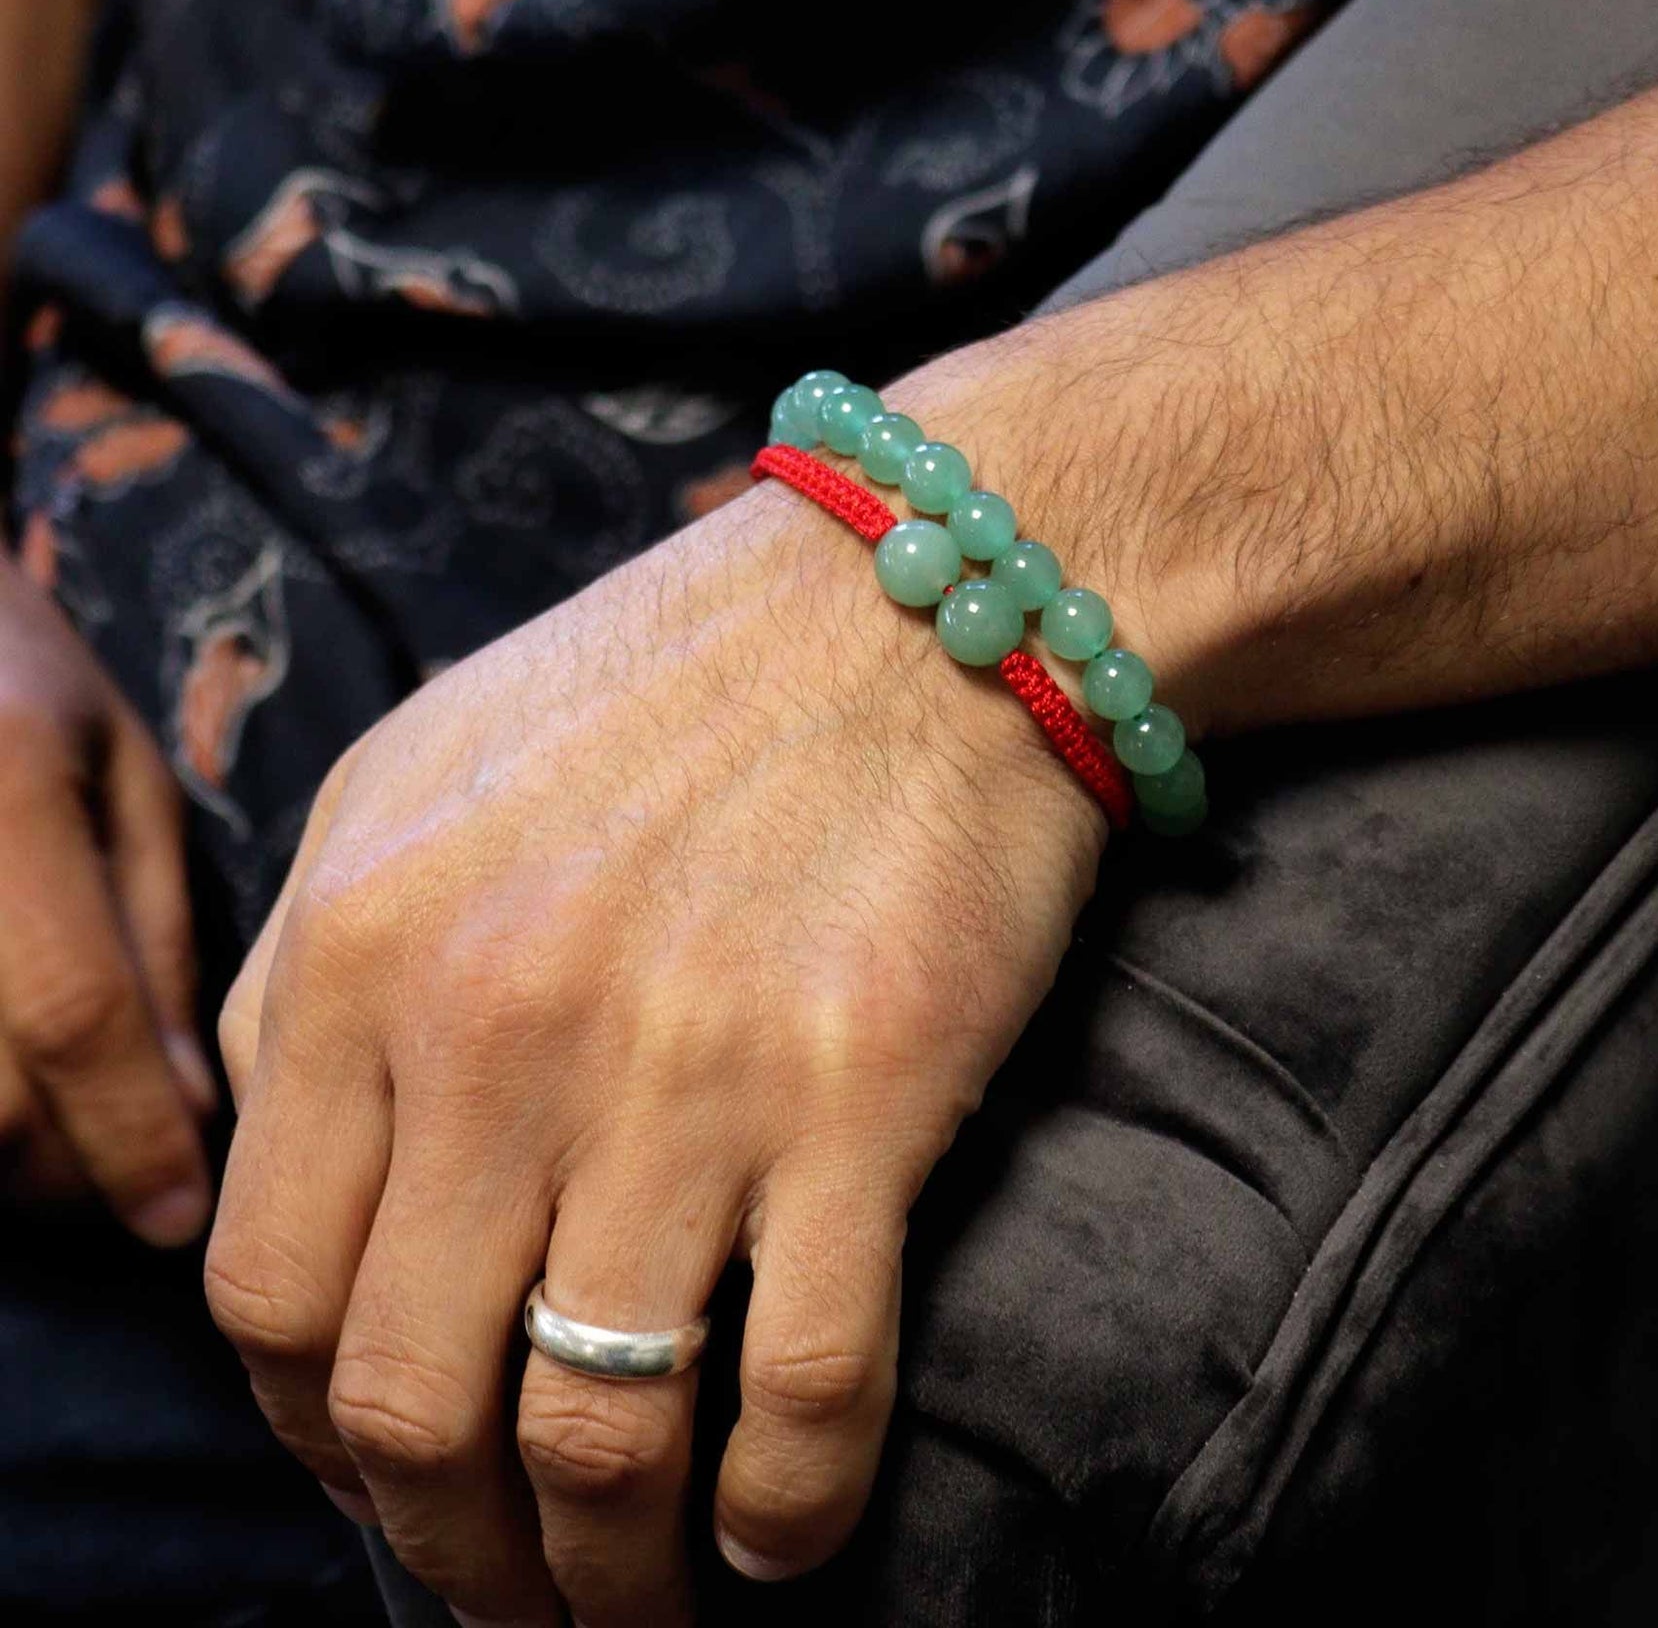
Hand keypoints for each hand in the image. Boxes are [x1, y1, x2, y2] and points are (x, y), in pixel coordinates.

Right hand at [0, 552, 215, 1240]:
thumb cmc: (18, 680)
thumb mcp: (121, 774)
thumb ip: (155, 933)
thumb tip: (190, 1105)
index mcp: (4, 796)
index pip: (76, 1017)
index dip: (132, 1135)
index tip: (181, 1220)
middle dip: (64, 1173)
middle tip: (132, 1181)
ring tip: (61, 1147)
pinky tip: (4, 1100)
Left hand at [206, 473, 1108, 1621]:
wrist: (919, 599)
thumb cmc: (677, 688)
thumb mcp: (423, 778)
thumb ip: (315, 972)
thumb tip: (288, 1179)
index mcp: (367, 946)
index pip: (269, 1294)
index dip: (319, 1442)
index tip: (390, 1488)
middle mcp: (500, 1022)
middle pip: (411, 1402)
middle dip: (452, 1556)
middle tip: (512, 1596)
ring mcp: (682, 1065)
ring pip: (595, 1433)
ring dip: (608, 1578)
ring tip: (635, 1609)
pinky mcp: (858, 1091)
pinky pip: (800, 1390)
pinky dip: (782, 1513)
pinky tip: (778, 1537)